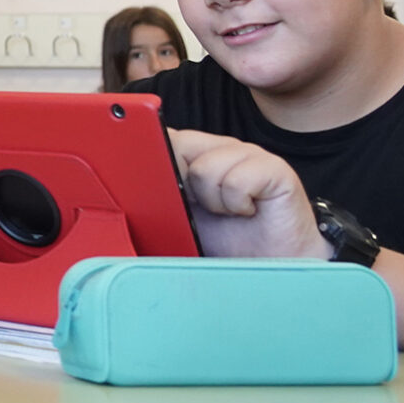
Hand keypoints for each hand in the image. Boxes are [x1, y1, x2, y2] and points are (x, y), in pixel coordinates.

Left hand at [167, 128, 330, 259]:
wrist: (270, 265)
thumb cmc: (227, 241)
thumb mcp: (182, 218)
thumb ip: (160, 195)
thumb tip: (130, 185)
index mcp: (194, 155)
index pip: (160, 137)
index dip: (153, 160)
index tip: (159, 188)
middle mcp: (219, 148)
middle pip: (178, 145)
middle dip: (183, 186)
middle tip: (204, 208)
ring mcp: (248, 153)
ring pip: (205, 168)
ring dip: (213, 201)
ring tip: (229, 211)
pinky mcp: (273, 167)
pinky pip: (236, 181)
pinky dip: (237, 204)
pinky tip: (248, 210)